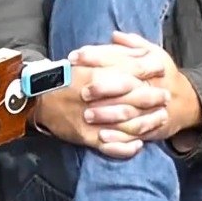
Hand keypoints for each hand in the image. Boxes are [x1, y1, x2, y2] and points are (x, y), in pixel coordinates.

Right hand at [33, 63, 167, 158]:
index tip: (162, 71)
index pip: (132, 75)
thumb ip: (110, 56)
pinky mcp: (87, 137)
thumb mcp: (84, 61)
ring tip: (159, 118)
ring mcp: (92, 121)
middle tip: (165, 97)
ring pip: (128, 125)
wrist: (36, 100)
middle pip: (135, 101)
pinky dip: (127, 147)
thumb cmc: (62, 79)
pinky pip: (112, 146)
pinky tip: (138, 144)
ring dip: (147, 123)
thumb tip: (138, 53)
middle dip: (154, 98)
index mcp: (95, 77)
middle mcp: (96, 100)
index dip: (150, 72)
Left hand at [72, 32, 201, 150]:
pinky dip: (119, 137)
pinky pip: (136, 133)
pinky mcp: (153, 127)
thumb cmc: (161, 74)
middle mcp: (152, 86)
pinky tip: (101, 136)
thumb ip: (133, 44)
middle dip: (101, 87)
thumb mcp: (153, 54)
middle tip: (79, 89)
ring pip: (130, 112)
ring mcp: (153, 108)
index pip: (119, 58)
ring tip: (85, 115)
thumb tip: (115, 35)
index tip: (73, 57)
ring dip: (107, 114)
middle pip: (125, 86)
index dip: (95, 56)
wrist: (185, 102)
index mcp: (151, 64)